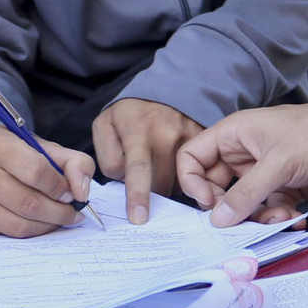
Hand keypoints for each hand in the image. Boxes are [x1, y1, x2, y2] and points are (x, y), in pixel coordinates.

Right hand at [0, 126, 94, 236]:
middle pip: (28, 204)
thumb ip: (72, 162)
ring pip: (16, 225)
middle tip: (72, 215)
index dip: (60, 187)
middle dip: (58, 213)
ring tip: (57, 220)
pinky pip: (1, 234)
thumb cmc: (10, 153)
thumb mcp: (41, 146)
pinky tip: (33, 223)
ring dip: (45, 227)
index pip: (36, 172)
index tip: (72, 194)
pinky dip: (24, 232)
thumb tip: (82, 192)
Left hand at [93, 99, 203, 223]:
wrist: (163, 89)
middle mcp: (166, 133)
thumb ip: (107, 156)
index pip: (138, 169)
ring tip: (158, 170)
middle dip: (150, 194)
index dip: (138, 196)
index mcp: (138, 130)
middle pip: (161, 184)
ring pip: (178, 183)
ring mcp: (188, 136)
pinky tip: (171, 167)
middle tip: (141, 181)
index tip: (138, 218)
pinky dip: (181, 179)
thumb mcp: (105, 126)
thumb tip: (122, 181)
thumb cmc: (129, 114)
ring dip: (166, 186)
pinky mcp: (202, 141)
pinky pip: (193, 174)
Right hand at [178, 92, 307, 226]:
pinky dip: (278, 217)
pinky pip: (267, 209)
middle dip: (228, 209)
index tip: (209, 204)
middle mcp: (244, 153)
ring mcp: (264, 171)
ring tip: (279, 217)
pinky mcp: (284, 186)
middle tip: (243, 222)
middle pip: (215, 187)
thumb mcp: (279, 163)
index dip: (193, 183)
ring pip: (243, 204)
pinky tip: (295, 218)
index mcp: (233, 135)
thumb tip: (217, 220)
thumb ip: (246, 193)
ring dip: (257, 217)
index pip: (192, 157)